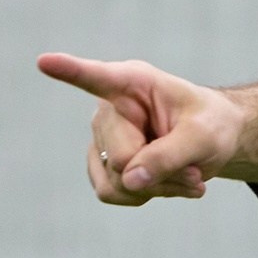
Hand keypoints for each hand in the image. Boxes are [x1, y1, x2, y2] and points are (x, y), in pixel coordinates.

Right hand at [41, 54, 234, 203]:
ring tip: (186, 175)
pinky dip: (146, 196)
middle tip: (194, 170)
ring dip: (158, 188)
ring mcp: (102, 137)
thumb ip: (169, 156)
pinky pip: (112, 193)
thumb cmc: (211, 125)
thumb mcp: (204, 137)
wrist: (213, 141)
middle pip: (122, 158)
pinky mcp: (102, 164)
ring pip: (117, 182)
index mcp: (133, 83)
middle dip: (162, 172)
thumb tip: (129, 181)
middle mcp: (109, 108)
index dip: (70, 70)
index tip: (45, 61)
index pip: (96, 77)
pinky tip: (168, 184)